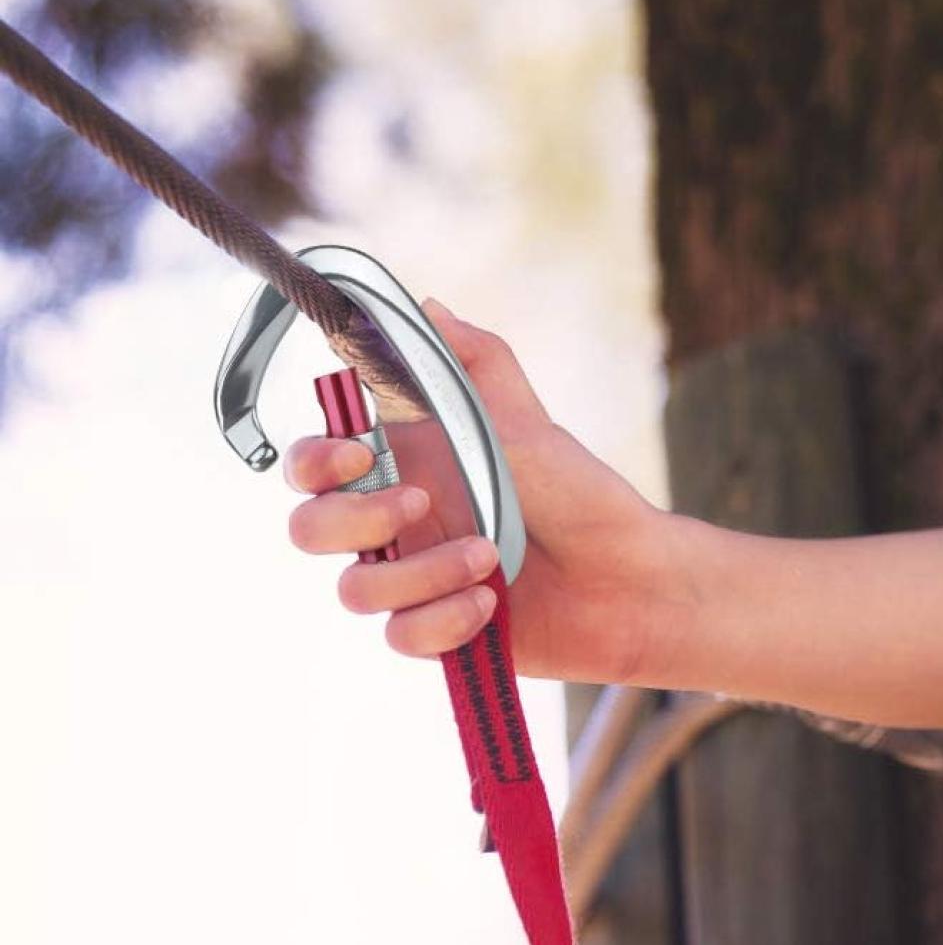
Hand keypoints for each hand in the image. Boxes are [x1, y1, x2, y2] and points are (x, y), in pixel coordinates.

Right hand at [285, 299, 689, 683]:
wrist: (632, 578)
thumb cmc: (580, 495)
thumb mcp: (528, 422)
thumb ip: (476, 364)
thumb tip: (426, 307)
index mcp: (406, 469)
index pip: (314, 465)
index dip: (313, 460)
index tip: (360, 453)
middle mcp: (398, 528)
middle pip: (309, 529)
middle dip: (355, 518)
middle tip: (422, 502)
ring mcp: (414, 583)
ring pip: (354, 591)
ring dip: (419, 572)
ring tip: (490, 557)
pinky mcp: (438, 634)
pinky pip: (400, 637)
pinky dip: (442, 620)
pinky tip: (490, 605)